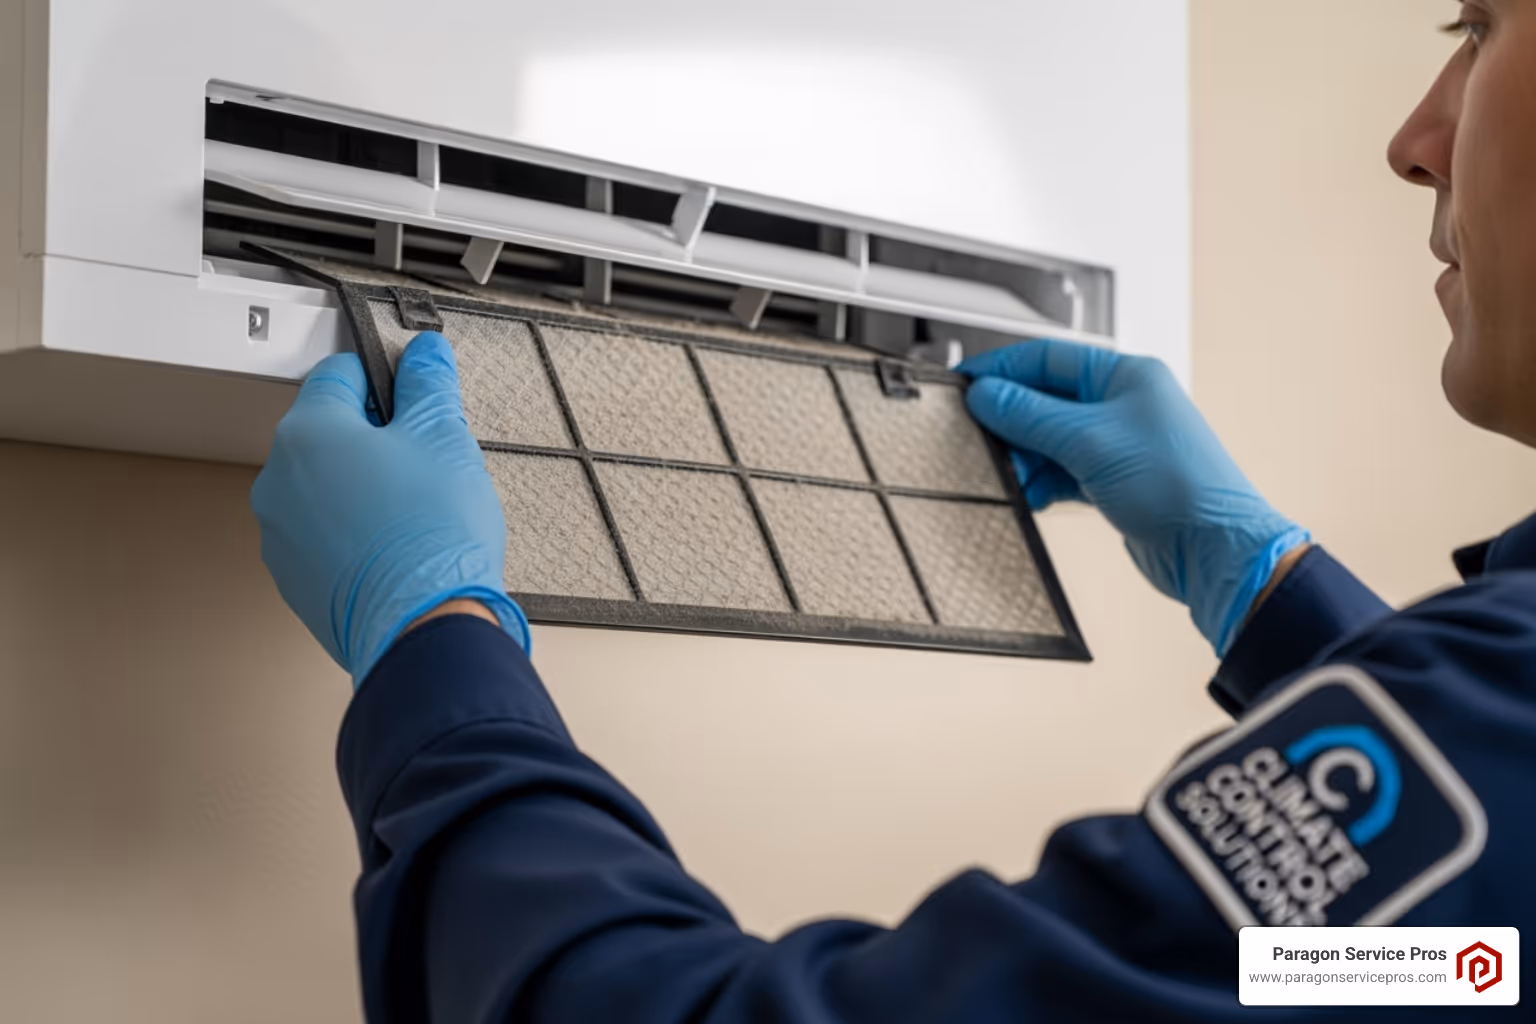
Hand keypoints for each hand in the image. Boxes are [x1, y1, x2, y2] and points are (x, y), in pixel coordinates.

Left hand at [251, 333, 528, 685]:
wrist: (422, 629)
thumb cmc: (430, 535)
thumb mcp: (444, 437)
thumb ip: (429, 384)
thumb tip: (425, 354)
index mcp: (308, 432)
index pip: (339, 374)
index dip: (385, 380)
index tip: (414, 397)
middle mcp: (279, 481)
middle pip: (329, 434)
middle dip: (376, 440)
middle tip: (426, 463)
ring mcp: (281, 535)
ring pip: (326, 490)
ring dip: (364, 490)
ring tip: (415, 513)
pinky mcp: (295, 580)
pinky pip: (325, 538)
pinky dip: (356, 535)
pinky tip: (398, 548)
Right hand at [961, 340, 1307, 654]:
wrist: (1214, 549)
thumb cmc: (1178, 485)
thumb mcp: (1089, 441)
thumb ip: (1030, 416)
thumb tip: (987, 395)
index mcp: (1126, 376)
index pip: (1049, 358)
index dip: (1004, 369)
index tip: (967, 384)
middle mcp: (1123, 405)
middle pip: (1046, 400)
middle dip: (1011, 420)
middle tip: (978, 435)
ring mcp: (1119, 445)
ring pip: (1051, 440)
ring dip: (1025, 457)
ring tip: (1007, 474)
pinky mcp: (1114, 482)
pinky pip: (1063, 472)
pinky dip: (1043, 482)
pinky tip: (1030, 495)